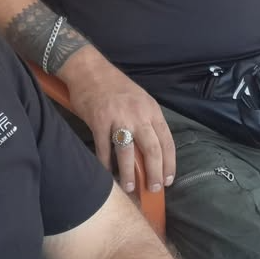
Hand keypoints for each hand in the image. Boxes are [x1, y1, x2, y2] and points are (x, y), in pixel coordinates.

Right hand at [62, 51, 175, 193]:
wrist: (90, 69)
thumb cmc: (115, 86)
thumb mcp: (140, 99)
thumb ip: (147, 121)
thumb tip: (152, 151)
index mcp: (151, 109)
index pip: (167, 140)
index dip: (169, 163)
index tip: (169, 179)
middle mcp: (138, 114)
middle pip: (152, 149)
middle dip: (155, 173)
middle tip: (154, 189)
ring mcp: (118, 117)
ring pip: (127, 152)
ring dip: (129, 173)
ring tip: (130, 187)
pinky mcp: (98, 121)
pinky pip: (103, 148)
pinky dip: (105, 164)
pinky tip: (107, 174)